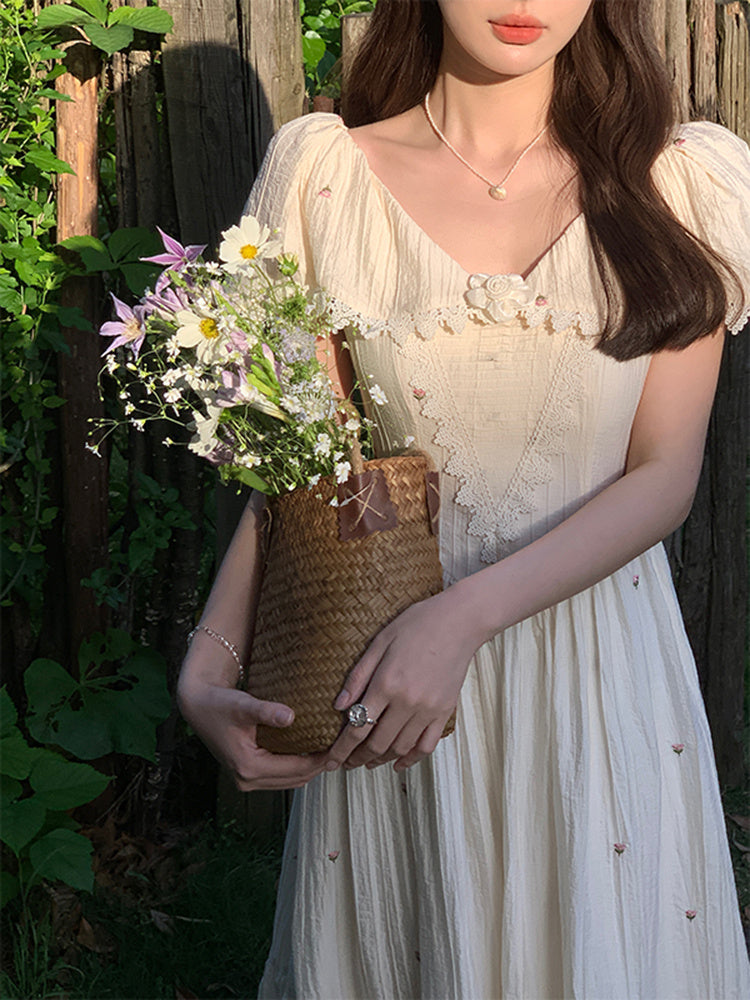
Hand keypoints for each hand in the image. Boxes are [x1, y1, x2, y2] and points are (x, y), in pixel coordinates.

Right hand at [177, 675, 327, 790]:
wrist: (198, 706)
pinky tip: (309, 750)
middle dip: (319, 766)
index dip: (320, 759)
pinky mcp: (247, 774)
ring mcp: (246, 780)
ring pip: (290, 781)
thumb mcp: (243, 705)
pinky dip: (296, 767)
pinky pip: (280, 776)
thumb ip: (267, 711)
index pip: (296, 769)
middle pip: (296, 779)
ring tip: (330, 749)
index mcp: (248, 767)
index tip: (340, 745)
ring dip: (309, 768)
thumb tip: (290, 716)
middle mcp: (247, 780)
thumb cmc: (220, 704)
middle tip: (341, 748)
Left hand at [325, 588, 479, 772]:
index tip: (330, 762)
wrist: (459, 621)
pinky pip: (427, 745)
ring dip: (380, 760)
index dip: (341, 750)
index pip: (357, 728)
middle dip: (356, 758)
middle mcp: (407, 702)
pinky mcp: (445, 711)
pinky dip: (411, 759)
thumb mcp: (379, 642)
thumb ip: (358, 676)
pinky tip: (399, 763)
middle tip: (345, 763)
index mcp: (386, 683)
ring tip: (367, 762)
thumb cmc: (416, 624)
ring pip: (400, 748)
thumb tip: (338, 706)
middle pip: (376, 744)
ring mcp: (428, 709)